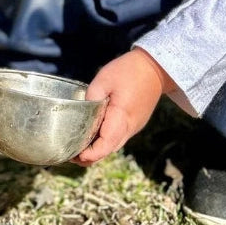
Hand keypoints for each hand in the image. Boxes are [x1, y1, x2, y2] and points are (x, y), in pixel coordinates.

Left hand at [72, 48, 175, 165]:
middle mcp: (129, 128)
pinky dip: (105, 140)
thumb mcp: (104, 78)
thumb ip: (92, 96)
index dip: (89, 155)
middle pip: (107, 150)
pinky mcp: (135, 123)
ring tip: (79, 145)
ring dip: (97, 149)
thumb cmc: (129, 71)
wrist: (155, 67)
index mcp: (121, 119)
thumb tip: (82, 112)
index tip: (73, 155)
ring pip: (113, 145)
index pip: (104, 147)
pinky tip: (94, 133)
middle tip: (70, 152)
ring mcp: (134, 127)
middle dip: (89, 157)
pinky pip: (118, 137)